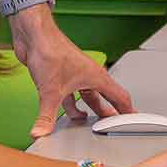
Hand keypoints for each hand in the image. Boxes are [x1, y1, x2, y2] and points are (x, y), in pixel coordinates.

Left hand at [10, 10, 133, 136]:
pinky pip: (67, 94)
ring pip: (84, 96)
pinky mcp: (57, 74)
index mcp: (96, 77)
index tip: (134, 124)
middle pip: (102, 99)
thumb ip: (47, 115)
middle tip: (113, 128)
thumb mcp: (50, 91)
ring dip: (84, 111)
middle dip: (107, 114)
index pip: (120, 97)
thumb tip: (42, 132)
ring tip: (86, 125)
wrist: (32, 33)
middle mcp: (86, 75)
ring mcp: (72, 74)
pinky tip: (61, 114)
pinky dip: (66, 105)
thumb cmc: (49, 49)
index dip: (128, 112)